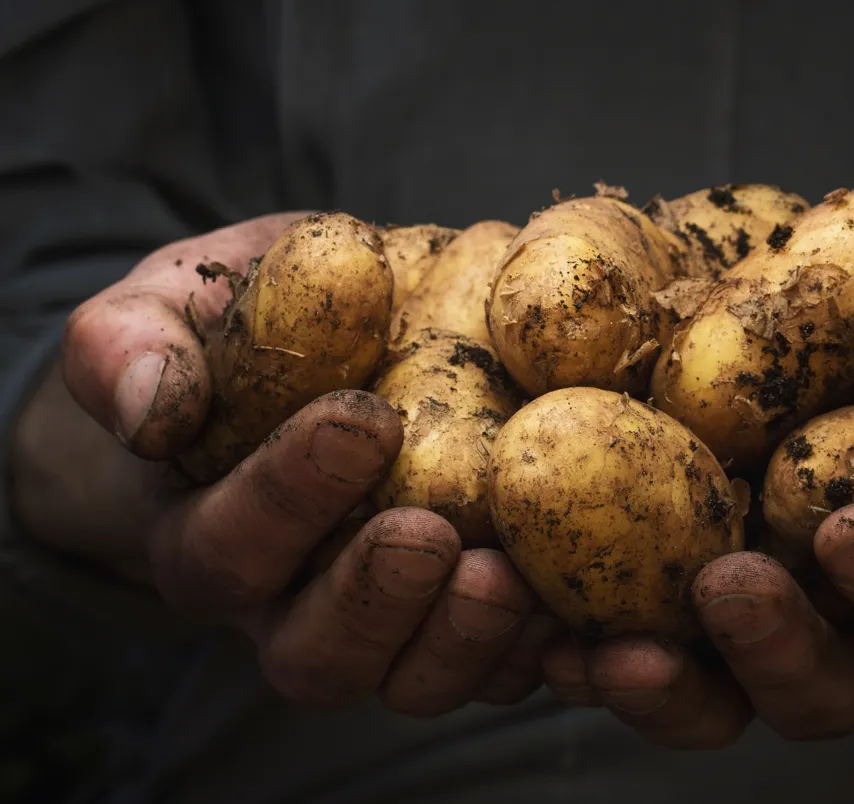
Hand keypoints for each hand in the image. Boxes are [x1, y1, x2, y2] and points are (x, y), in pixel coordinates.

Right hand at [13, 215, 556, 713]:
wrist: (325, 352)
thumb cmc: (240, 335)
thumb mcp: (171, 309)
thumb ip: (134, 344)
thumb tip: (149, 407)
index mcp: (213, 535)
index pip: (230, 546)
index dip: (288, 497)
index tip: (359, 420)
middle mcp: (294, 603)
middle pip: (318, 653)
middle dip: (375, 600)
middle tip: (430, 532)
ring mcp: (390, 621)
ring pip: (415, 676)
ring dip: (467, 639)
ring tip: (513, 574)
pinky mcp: (468, 615)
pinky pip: (505, 659)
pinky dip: (546, 641)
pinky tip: (586, 598)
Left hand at [542, 276, 853, 746]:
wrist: (811, 354)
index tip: (852, 527)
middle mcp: (834, 619)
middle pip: (823, 688)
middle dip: (776, 649)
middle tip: (728, 586)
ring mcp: (736, 628)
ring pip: (715, 702)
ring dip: (665, 688)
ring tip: (609, 649)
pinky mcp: (651, 613)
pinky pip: (620, 661)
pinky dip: (580, 657)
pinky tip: (540, 628)